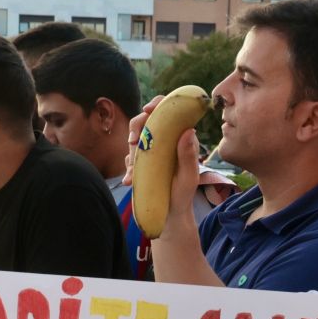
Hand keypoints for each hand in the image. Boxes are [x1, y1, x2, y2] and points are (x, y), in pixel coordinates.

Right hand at [124, 93, 200, 236]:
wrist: (168, 214)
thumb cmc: (183, 194)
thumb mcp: (188, 177)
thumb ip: (188, 155)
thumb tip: (189, 130)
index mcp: (180, 138)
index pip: (169, 111)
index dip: (158, 105)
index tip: (148, 110)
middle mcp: (165, 140)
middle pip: (146, 120)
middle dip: (137, 128)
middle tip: (133, 142)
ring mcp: (151, 150)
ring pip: (135, 138)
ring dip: (132, 154)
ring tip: (134, 173)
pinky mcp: (141, 162)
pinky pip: (129, 157)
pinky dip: (128, 168)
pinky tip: (130, 181)